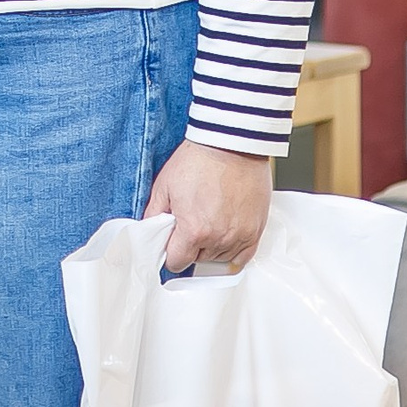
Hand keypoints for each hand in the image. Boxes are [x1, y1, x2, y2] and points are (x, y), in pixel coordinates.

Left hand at [144, 140, 272, 271]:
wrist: (230, 144)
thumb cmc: (199, 160)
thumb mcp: (164, 186)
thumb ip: (154, 214)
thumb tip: (151, 232)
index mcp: (193, 230)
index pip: (177, 262)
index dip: (171, 252)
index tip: (172, 242)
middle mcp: (218, 238)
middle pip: (198, 260)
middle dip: (191, 246)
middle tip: (190, 223)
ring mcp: (240, 236)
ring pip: (219, 258)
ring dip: (212, 246)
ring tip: (209, 220)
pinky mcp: (256, 230)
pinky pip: (243, 257)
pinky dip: (233, 250)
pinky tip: (224, 235)